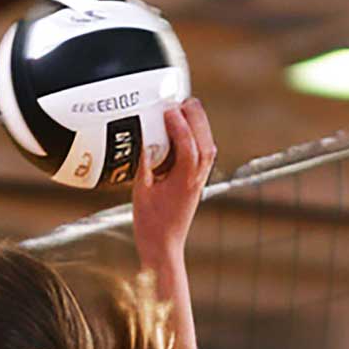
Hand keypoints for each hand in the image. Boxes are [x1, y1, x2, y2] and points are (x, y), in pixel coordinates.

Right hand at [133, 98, 215, 268]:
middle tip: (179, 100)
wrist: (164, 248)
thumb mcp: (141, 192)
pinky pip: (204, 153)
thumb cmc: (151, 224)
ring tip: (184, 109)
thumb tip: (144, 139)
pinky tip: (186, 129)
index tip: (167, 109)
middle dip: (194, 117)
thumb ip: (144, 164)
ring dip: (198, 124)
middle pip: (204, 139)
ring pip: (208, 144)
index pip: (188, 145)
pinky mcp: (198, 181)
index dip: (179, 124)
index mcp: (184, 181)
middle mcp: (197, 178)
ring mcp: (200, 179)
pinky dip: (198, 137)